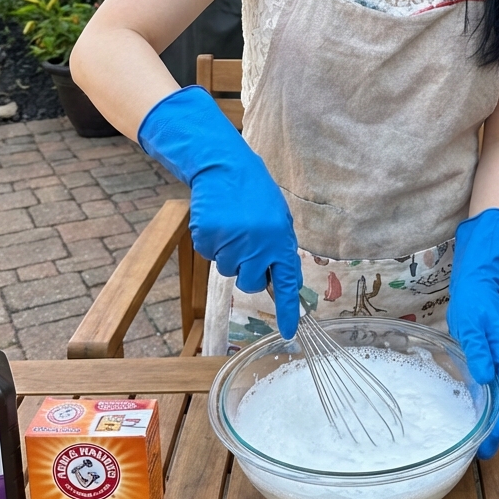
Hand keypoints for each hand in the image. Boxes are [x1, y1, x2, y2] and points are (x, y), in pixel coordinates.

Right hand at [138, 86, 301, 338]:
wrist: (225, 167)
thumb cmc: (255, 194)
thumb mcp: (278, 218)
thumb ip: (279, 248)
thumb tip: (277, 279)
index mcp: (281, 239)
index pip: (287, 282)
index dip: (287, 309)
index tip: (291, 332)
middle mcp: (257, 245)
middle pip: (250, 282)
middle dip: (248, 270)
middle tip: (247, 243)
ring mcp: (231, 243)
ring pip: (228, 269)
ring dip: (230, 254)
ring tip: (233, 226)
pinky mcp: (208, 238)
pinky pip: (210, 255)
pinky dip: (213, 243)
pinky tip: (219, 221)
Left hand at [447, 208, 498, 458]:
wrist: (479, 276)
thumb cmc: (475, 295)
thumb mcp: (472, 320)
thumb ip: (478, 348)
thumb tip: (484, 378)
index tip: (491, 442)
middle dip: (496, 427)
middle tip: (483, 453)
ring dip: (491, 417)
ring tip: (480, 442)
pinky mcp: (490, 355)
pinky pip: (492, 384)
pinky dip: (486, 402)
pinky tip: (475, 413)